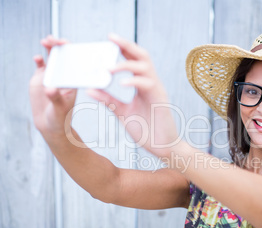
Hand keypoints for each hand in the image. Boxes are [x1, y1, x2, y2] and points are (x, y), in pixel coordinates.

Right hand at [29, 36, 76, 136]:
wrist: (49, 124)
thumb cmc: (60, 117)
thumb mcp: (59, 108)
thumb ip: (55, 97)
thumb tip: (50, 88)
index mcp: (74, 79)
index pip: (76, 61)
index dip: (72, 50)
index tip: (69, 45)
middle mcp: (64, 74)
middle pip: (63, 55)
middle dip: (59, 44)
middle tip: (54, 39)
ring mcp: (53, 75)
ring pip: (52, 57)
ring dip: (50, 47)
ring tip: (46, 41)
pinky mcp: (41, 78)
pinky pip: (41, 65)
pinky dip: (39, 59)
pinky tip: (38, 58)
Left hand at [87, 34, 179, 157]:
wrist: (163, 147)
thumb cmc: (146, 130)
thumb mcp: (123, 113)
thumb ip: (109, 100)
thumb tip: (91, 89)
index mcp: (142, 85)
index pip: (134, 60)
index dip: (123, 48)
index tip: (109, 39)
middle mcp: (151, 84)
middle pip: (142, 56)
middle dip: (127, 45)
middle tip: (111, 38)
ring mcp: (157, 91)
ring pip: (145, 67)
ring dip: (126, 64)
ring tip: (109, 68)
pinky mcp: (160, 100)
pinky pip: (148, 84)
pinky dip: (134, 81)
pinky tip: (122, 83)